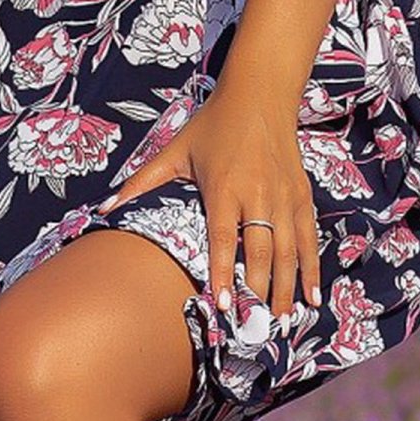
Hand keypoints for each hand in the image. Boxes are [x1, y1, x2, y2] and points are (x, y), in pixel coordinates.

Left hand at [99, 80, 323, 320]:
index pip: (223, 237)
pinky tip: (313, 295)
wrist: (260, 94)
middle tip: (255, 326)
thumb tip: (106, 205)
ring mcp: (284, 195)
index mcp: (224, 186)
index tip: (223, 303)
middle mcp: (257, 194)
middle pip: (260, 250)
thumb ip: (142, 182)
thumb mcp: (175, 150)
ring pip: (288, 250)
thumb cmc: (213, 124)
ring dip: (287, 288)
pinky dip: (312, 268)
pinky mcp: (302, 194)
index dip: (223, 272)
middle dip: (258, 291)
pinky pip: (308, 237)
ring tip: (283, 321)